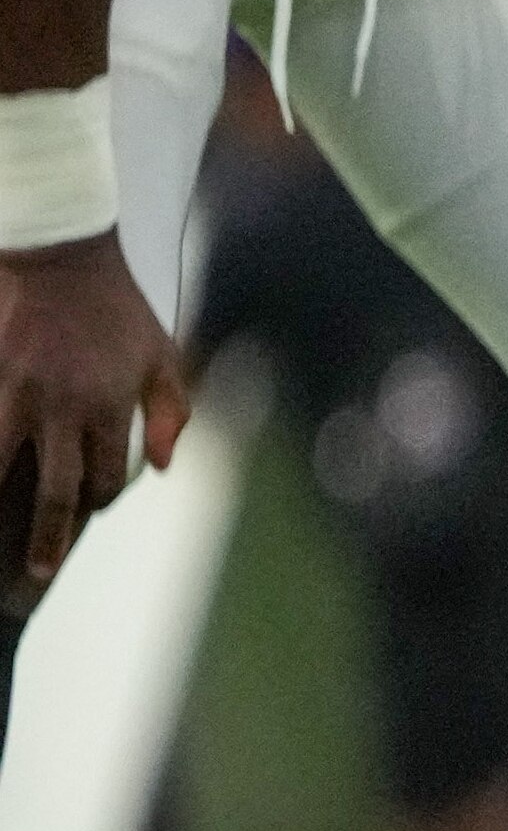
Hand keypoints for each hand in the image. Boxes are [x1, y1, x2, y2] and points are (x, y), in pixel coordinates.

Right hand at [0, 232, 186, 597]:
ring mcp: (16, 391)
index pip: (104, 474)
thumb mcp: (161, 356)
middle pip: (55, 486)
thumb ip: (169, 414)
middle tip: (37, 575)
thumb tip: (160, 468)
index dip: (97, 500)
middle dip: (48, 535)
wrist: (61, 255)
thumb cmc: (115, 309)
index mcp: (109, 404)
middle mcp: (62, 405)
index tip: (88, 509)